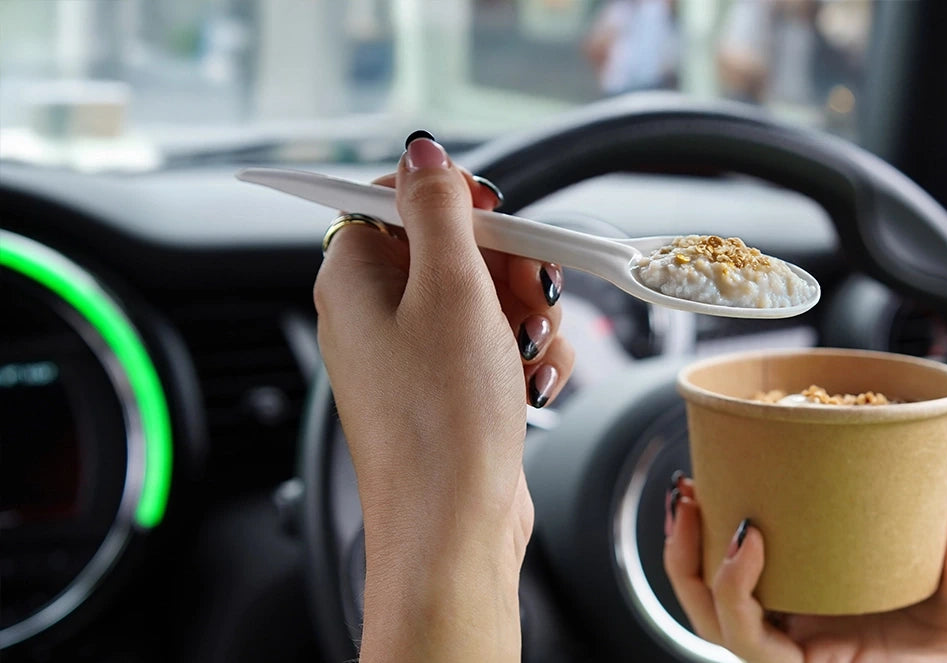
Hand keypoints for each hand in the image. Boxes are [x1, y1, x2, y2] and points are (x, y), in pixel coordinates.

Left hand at [313, 133, 573, 661]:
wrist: (455, 526)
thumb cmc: (443, 417)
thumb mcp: (449, 288)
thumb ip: (437, 208)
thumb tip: (420, 150)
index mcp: (355, 277)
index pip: (393, 198)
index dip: (451, 199)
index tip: (492, 215)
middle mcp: (377, 313)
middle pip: (453, 246)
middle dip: (508, 266)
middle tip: (529, 295)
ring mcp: (415, 355)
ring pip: (488, 295)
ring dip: (527, 315)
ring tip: (530, 352)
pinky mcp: (450, 388)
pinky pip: (497, 343)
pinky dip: (526, 355)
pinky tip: (535, 383)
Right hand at [665, 476, 946, 661]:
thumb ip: (908, 476)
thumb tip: (875, 426)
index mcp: (830, 589)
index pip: (747, 565)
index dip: (711, 526)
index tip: (705, 474)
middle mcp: (812, 624)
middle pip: (712, 597)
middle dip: (681, 546)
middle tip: (686, 492)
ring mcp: (814, 652)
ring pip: (716, 622)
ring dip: (691, 565)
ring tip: (700, 512)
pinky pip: (752, 643)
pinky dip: (735, 593)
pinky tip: (748, 545)